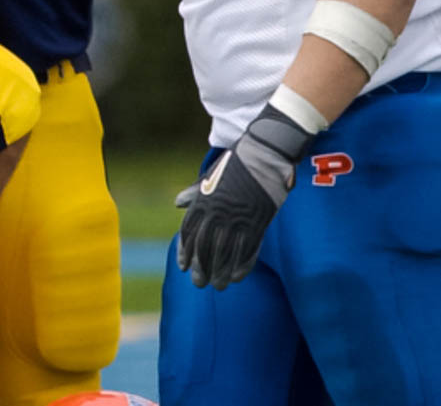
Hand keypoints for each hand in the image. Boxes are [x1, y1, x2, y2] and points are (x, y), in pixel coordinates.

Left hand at [175, 103, 312, 289]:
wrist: (263, 154)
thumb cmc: (236, 164)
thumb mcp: (211, 176)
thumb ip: (194, 193)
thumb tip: (176, 203)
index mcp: (204, 200)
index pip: (190, 232)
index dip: (185, 251)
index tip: (183, 266)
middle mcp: (219, 212)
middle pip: (205, 246)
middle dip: (201, 267)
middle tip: (198, 283)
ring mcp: (239, 218)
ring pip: (225, 252)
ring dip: (220, 272)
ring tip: (217, 286)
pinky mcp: (258, 222)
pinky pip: (248, 250)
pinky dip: (242, 266)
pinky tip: (237, 278)